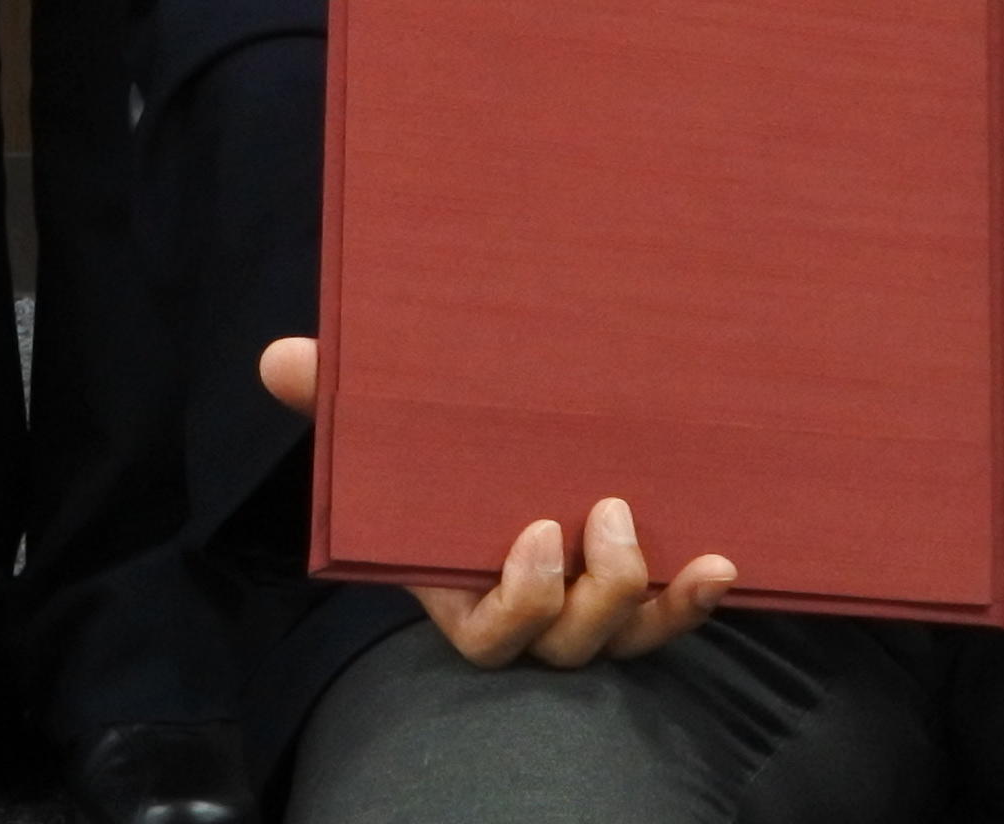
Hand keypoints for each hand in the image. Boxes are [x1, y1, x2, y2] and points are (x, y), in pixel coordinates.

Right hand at [261, 335, 735, 669]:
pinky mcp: (643, 588)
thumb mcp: (390, 417)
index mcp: (465, 585)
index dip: (519, 605)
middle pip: (568, 645)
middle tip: (608, 515)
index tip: (537, 536)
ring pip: (626, 639)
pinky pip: (674, 619)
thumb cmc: (439, 436)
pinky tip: (724, 563)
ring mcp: (593, 604)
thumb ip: (336, 394)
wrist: (516, 421)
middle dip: (594, 597)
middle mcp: (534, 609)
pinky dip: (698, 602)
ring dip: (657, 605)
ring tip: (689, 552)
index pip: (490, 638)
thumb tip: (278, 359)